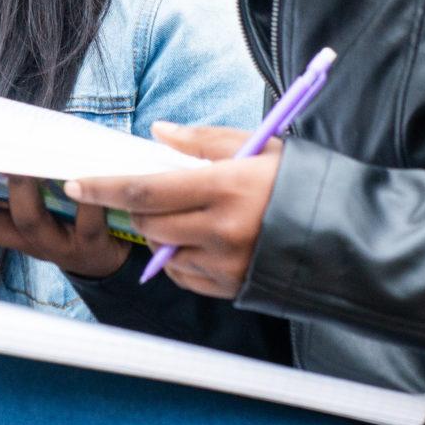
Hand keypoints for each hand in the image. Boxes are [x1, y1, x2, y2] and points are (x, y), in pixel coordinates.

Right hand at [0, 169, 134, 281]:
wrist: (110, 256)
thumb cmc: (71, 215)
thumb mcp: (44, 203)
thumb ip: (27, 175)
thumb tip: (10, 124)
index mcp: (10, 228)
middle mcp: (26, 241)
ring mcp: (57, 246)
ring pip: (32, 222)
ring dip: (24, 187)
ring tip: (24, 157)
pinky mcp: (92, 246)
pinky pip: (86, 223)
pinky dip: (85, 198)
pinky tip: (85, 171)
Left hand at [69, 124, 282, 299]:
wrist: (348, 237)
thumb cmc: (301, 182)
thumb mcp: (259, 147)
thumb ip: (203, 141)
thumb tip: (157, 134)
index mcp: (228, 186)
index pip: (147, 189)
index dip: (106, 186)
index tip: (77, 182)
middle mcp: (224, 229)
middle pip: (148, 222)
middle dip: (137, 208)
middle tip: (151, 194)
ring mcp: (226, 264)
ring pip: (162, 251)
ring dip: (160, 233)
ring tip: (191, 216)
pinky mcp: (231, 289)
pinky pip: (183, 275)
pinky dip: (179, 258)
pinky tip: (202, 241)